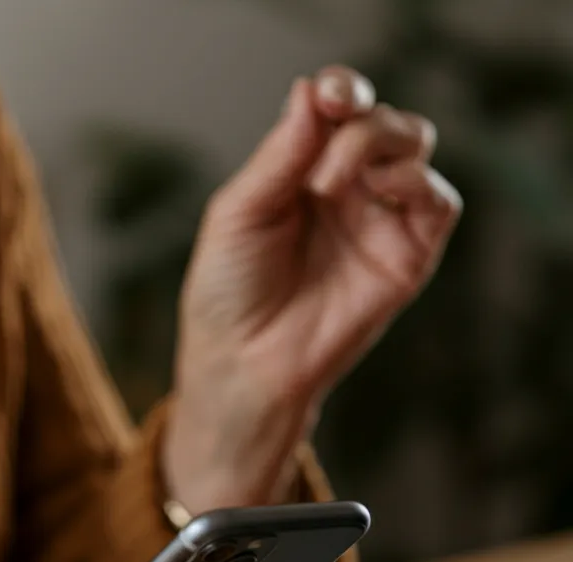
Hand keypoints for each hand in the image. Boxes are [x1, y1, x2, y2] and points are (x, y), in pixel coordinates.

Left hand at [163, 65, 462, 513]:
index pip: (340, 109)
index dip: (342, 89)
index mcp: (305, 171)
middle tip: (326, 139)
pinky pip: (439, 202)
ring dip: (379, 143)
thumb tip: (310, 92)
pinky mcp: (407, 259)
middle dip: (361, 116)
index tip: (328, 95)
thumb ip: (279, 155)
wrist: (243, 365)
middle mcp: (348, 190)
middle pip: (384, 119)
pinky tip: (375, 191)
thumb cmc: (229, 294)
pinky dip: (416, 181)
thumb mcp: (240, 212)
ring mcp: (380, 222)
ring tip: (329, 183)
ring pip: (415, 146)